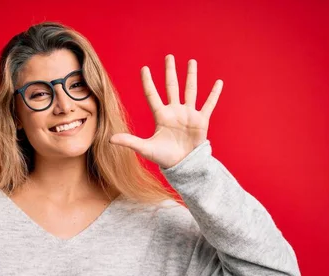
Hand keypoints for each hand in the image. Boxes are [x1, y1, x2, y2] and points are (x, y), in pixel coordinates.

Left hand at [109, 54, 222, 168]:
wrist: (183, 165)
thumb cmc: (164, 158)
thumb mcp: (145, 148)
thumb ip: (129, 141)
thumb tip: (110, 139)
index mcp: (161, 116)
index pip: (152, 95)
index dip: (148, 82)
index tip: (144, 68)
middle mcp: (174, 111)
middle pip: (172, 87)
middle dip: (170, 72)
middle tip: (168, 57)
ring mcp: (188, 114)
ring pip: (190, 90)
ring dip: (191, 76)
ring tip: (191, 62)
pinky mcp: (201, 120)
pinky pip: (208, 104)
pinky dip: (214, 94)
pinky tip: (218, 82)